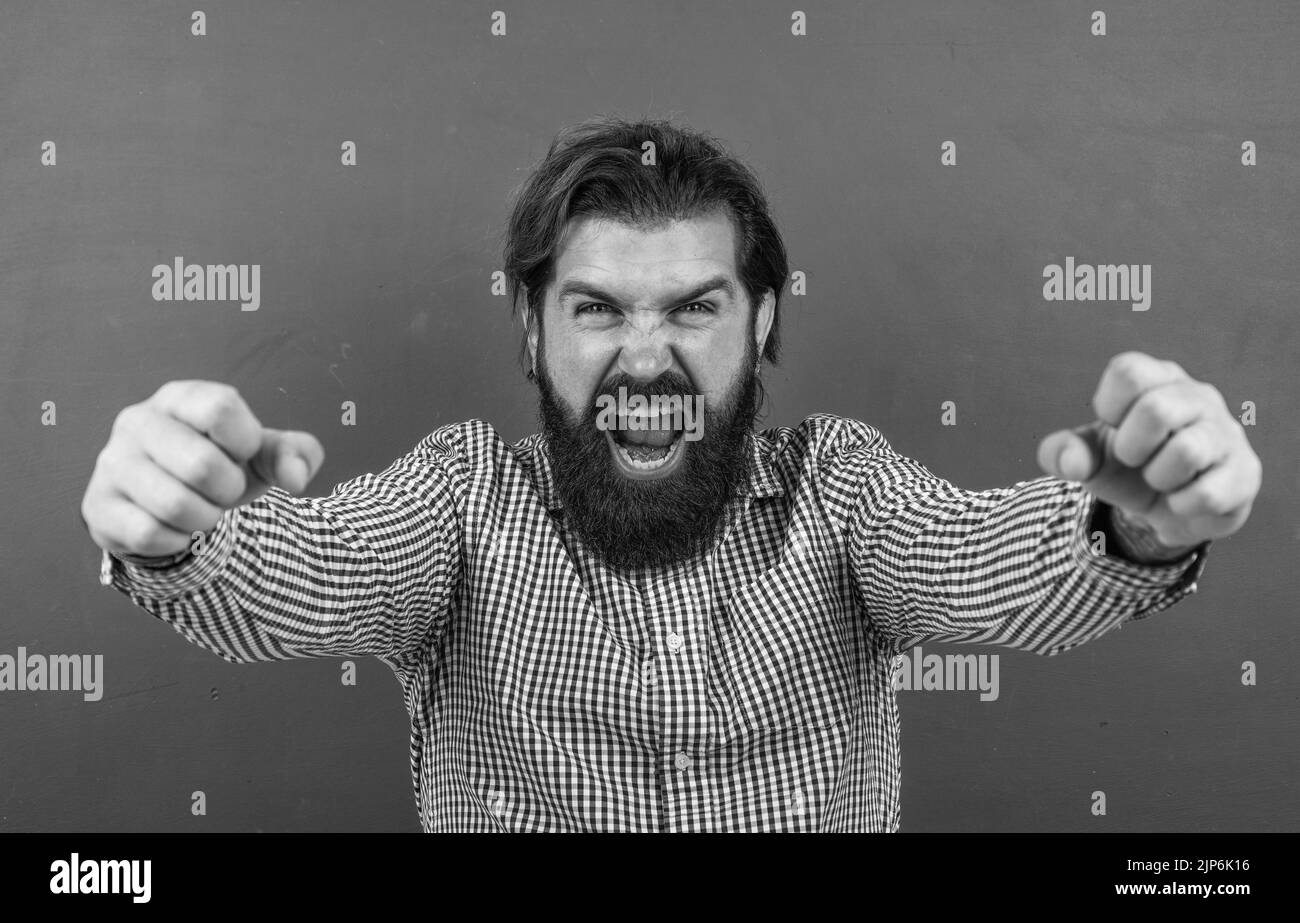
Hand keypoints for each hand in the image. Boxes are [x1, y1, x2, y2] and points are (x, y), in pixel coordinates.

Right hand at [81, 380, 324, 557]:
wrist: (163, 502)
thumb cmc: (218, 465)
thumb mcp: (260, 454)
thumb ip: (294, 453)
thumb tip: (296, 478)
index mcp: (180, 397)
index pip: (220, 408)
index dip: (245, 441)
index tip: (242, 452)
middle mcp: (137, 421)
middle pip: (202, 464)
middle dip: (228, 489)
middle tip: (222, 490)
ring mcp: (111, 463)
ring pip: (176, 506)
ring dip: (205, 518)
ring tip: (200, 508)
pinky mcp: (98, 506)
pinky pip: (151, 534)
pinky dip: (179, 540)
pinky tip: (175, 528)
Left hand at [1035, 352, 1260, 549]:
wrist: (1166, 507)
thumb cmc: (1127, 467)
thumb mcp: (1088, 457)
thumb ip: (1062, 452)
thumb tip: (1070, 463)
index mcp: (1157, 379)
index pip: (1128, 372)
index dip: (1109, 407)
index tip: (1114, 427)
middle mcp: (1198, 397)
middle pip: (1156, 409)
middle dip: (1131, 448)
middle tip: (1135, 460)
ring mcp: (1226, 433)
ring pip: (1187, 451)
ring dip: (1158, 478)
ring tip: (1160, 480)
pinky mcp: (1244, 472)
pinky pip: (1208, 493)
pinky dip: (1181, 506)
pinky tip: (1182, 500)